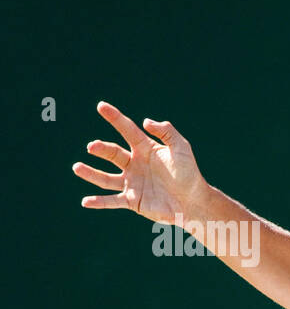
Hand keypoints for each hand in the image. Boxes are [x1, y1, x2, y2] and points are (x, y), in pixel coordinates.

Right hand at [73, 101, 206, 222]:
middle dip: (101, 148)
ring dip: (91, 173)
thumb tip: (145, 121)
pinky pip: (112, 201)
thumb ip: (167, 131)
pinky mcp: (133, 200)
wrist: (193, 201)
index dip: (115, 118)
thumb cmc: (189, 173)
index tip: (101, 106)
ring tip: (76, 167)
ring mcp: (132, 183)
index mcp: (145, 149)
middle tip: (92, 146)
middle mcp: (135, 164)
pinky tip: (86, 201)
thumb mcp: (181, 148)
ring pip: (106, 178)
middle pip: (113, 153)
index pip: (127, 130)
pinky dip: (99, 202)